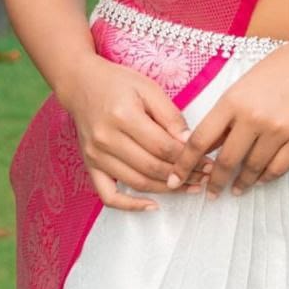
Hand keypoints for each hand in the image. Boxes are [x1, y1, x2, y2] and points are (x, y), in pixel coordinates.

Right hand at [61, 54, 214, 212]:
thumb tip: (189, 143)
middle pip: (152, 167)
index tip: (207, 162)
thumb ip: (170, 116)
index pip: (163, 147)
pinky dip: (130, 206)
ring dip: (166, 190)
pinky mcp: (90, 165)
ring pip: (136, 183)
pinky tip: (152, 205)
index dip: (188, 158)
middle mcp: (106, 138)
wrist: (81, 83)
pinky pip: (108, 195)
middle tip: (204, 176)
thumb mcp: (149, 89)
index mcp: (123, 115)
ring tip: (189, 187)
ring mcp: (96, 155)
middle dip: (183, 175)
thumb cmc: (117, 82)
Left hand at [165, 38, 288, 198]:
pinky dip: (266, 178)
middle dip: (215, 182)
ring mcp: (278, 129)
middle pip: (226, 161)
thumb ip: (222, 119)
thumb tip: (204, 151)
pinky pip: (278, 168)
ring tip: (236, 188)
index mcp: (232, 102)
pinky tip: (259, 179)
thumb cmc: (273, 73)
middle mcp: (253, 117)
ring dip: (242, 183)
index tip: (175, 179)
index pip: (200, 140)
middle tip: (211, 193)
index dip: (184, 164)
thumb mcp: (239, 89)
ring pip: (253, 168)